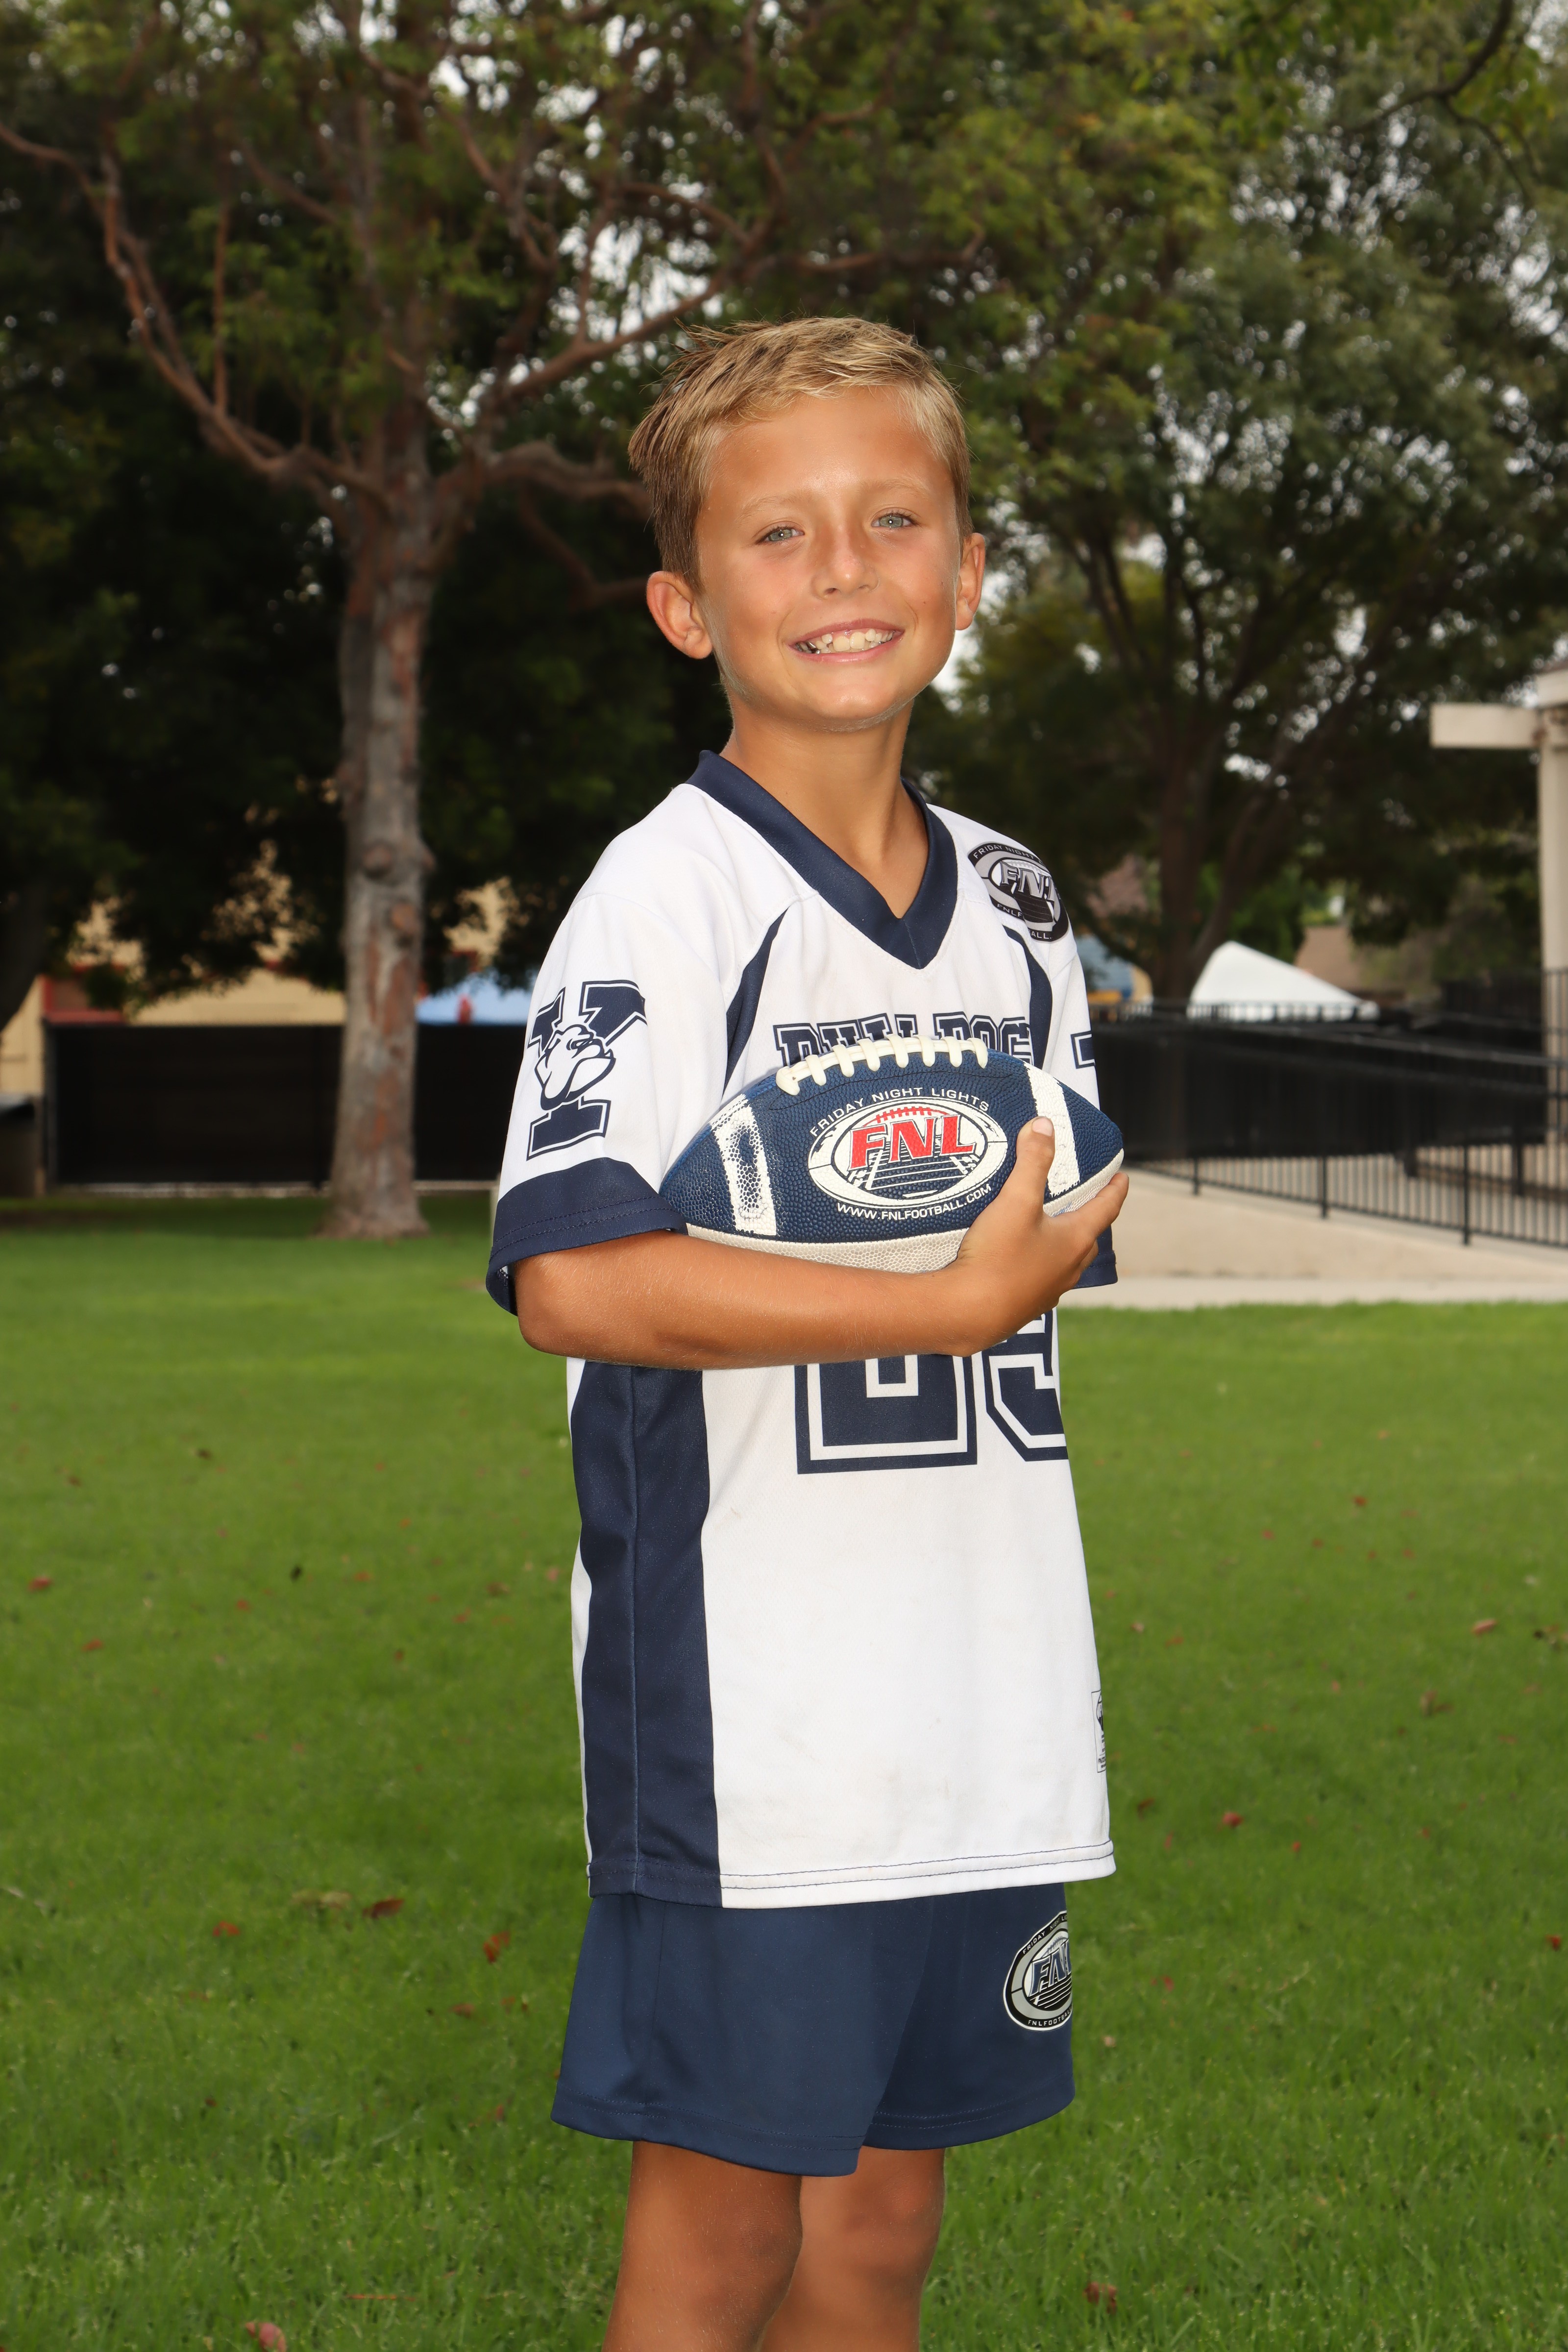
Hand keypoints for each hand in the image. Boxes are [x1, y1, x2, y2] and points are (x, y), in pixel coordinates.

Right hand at [940, 1118, 1127, 1351]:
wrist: (967, 1314)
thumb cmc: (997, 1256)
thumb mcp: (1015, 1200)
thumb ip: (1032, 1162)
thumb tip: (1045, 1125)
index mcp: (1074, 1241)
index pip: (1105, 1209)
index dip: (1115, 1190)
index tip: (1123, 1177)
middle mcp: (1067, 1269)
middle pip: (1088, 1239)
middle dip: (1091, 1219)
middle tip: (1088, 1203)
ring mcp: (1047, 1292)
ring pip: (1066, 1263)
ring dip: (1065, 1245)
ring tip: (1054, 1231)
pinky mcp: (1024, 1307)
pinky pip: (1041, 1281)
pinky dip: (1039, 1265)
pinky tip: (1021, 1262)